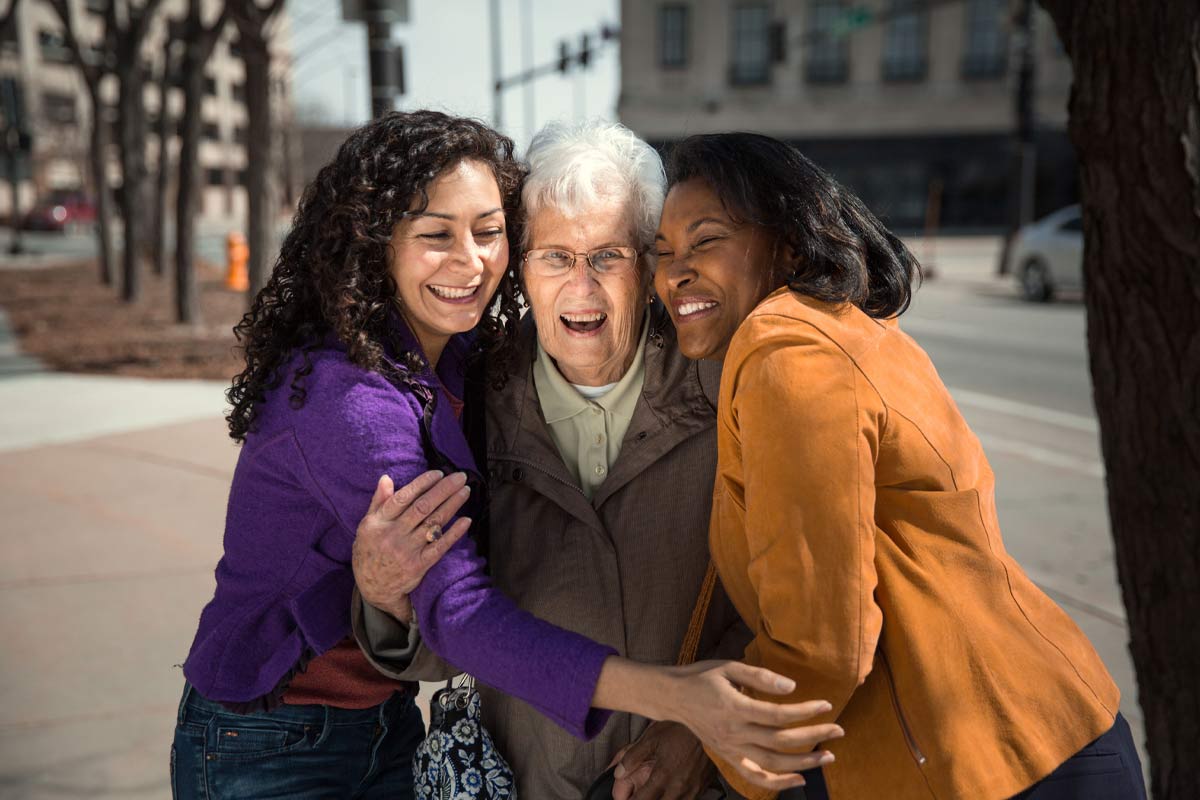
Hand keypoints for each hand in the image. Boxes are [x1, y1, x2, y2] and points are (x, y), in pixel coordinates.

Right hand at [352, 470, 471, 620]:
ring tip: (465, 491)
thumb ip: (378, 502)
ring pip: (433, 523)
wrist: (374, 588)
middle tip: (460, 477)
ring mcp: (407, 551)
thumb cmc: (370, 551)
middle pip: (422, 508)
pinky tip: (466, 520)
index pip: (403, 498)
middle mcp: (392, 535)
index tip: (438, 473)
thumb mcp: (366, 526)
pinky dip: (454, 533)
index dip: (422, 483)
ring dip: (452, 505)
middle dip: (444, 490)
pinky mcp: (419, 566)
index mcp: (378, 523)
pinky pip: (439, 547)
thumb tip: (386, 478)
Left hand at [609, 721, 714, 799]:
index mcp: (663, 776)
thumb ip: (633, 756)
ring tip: (657, 794)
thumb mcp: (652, 737)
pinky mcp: (704, 787)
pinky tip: (674, 793)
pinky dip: (679, 799)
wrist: (712, 725)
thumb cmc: (681, 729)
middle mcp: (678, 787)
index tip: (626, 799)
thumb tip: (618, 772)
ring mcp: (693, 789)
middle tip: (643, 795)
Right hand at [666, 660, 842, 793]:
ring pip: (773, 763)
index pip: (778, 715)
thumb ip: (760, 677)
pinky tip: (799, 779)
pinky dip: (778, 783)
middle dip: (814, 737)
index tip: (826, 705)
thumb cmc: (703, 678)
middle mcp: (733, 733)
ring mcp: (731, 749)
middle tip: (838, 730)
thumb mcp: (729, 667)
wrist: (674, 697)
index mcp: (734, 707)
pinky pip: (755, 777)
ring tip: (828, 756)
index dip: (805, 711)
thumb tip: (791, 687)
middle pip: (780, 741)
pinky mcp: (728, 758)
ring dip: (804, 763)